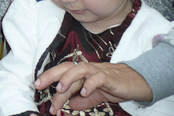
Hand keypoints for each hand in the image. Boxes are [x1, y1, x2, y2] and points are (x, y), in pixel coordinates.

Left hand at [35, 61, 150, 113]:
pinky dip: (90, 84)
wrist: (137, 82)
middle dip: (51, 75)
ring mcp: (98, 72)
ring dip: (68, 78)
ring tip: (60, 89)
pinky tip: (85, 92)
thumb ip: (83, 100)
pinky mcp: (109, 77)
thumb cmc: (114, 86)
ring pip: (79, 69)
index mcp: (82, 74)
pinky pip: (98, 77)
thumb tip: (70, 106)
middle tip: (39, 85)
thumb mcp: (95, 96)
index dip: (49, 78)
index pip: (62, 73)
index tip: (37, 86)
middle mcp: (87, 70)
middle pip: (66, 68)